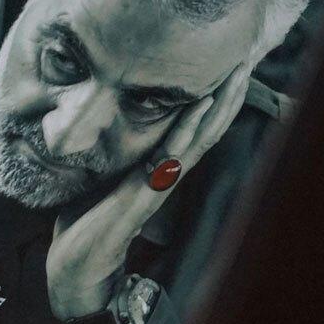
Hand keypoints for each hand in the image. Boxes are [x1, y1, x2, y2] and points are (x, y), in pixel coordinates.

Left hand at [45, 64, 251, 320]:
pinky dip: (186, 129)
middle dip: (227, 95)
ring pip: (198, 138)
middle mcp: (166, 174)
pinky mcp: (145, 192)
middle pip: (207, 129)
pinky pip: (171, 155)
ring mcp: (159, 183)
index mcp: (158, 168)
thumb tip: (102, 130)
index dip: (213, 101)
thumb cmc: (87, 221)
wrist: (77, 264)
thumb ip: (114, 158)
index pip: (194, 130)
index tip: (228, 68)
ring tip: (235, 74)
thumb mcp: (101, 178)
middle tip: (246, 59)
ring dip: (217, 105)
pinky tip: (198, 106)